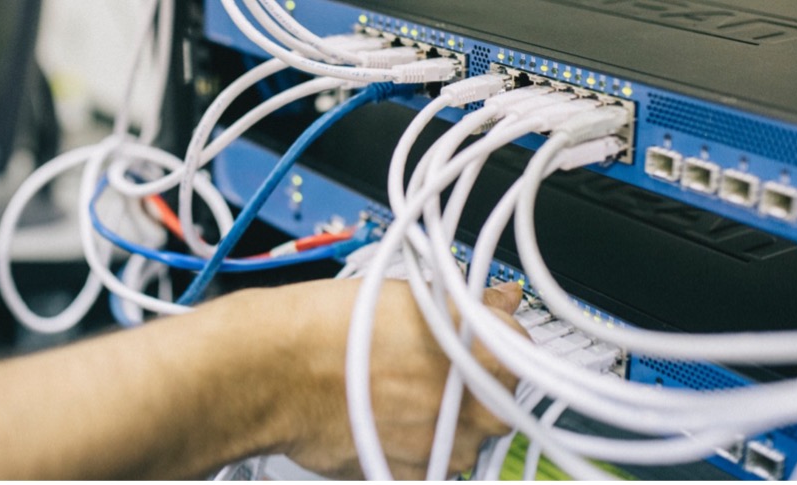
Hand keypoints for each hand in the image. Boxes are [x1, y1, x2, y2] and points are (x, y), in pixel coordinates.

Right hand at [242, 278, 524, 478]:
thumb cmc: (333, 328)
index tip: (470, 343)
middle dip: (472, 388)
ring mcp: (446, 448)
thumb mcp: (413, 295)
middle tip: (428, 370)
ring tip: (399, 397)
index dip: (491, 344)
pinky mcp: (415, 478)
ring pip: (466, 438)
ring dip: (445, 421)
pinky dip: (416, 448)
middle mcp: (475, 406)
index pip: (521, 350)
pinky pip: (433, 464)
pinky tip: (385, 422)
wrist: (276, 373)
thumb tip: (502, 300)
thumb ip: (474, 306)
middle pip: (499, 400)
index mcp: (485, 353)